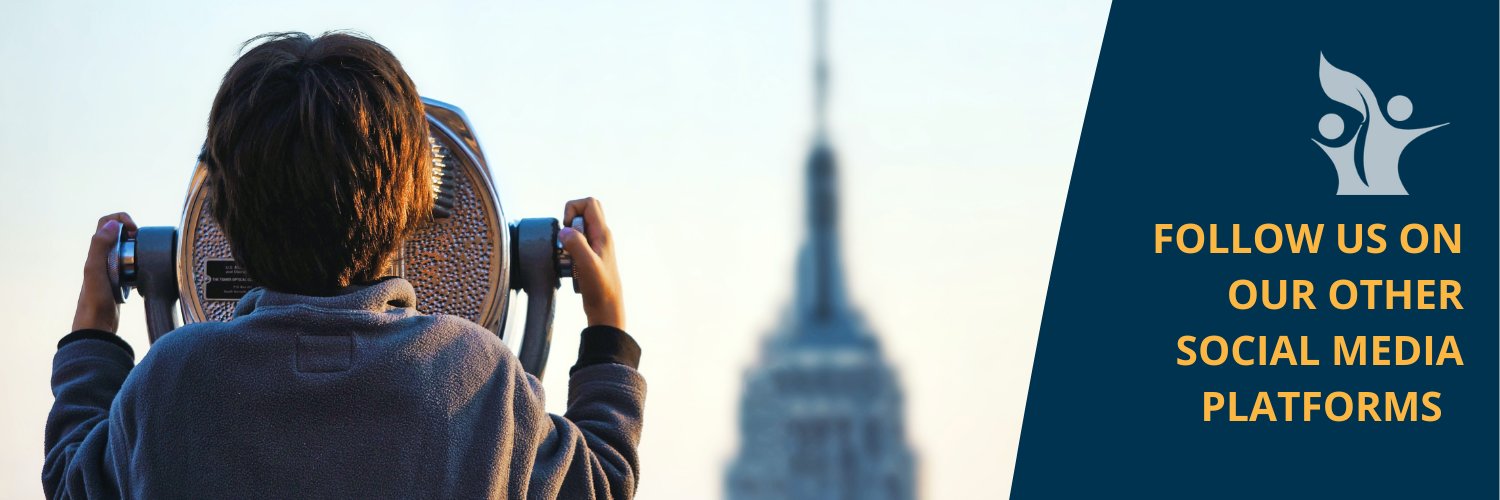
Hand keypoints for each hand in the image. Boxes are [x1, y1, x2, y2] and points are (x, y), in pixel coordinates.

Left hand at [73, 213, 135, 332]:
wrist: (97, 326)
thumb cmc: (95, 300)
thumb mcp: (95, 269)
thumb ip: (100, 245)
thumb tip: (113, 225)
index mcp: (96, 252)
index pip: (106, 222)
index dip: (121, 220)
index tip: (134, 232)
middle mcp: (102, 258)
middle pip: (119, 234)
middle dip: (133, 234)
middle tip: (142, 244)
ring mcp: (112, 270)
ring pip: (128, 250)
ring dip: (138, 251)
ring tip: (144, 260)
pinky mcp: (120, 282)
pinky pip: (133, 267)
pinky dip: (140, 267)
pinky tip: (142, 277)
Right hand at [558, 198, 624, 329]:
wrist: (606, 309)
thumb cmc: (600, 289)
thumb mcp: (587, 265)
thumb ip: (576, 244)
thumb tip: (564, 230)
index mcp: (603, 234)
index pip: (589, 203)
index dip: (573, 209)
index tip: (567, 228)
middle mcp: (601, 237)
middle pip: (585, 211)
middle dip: (569, 219)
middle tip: (566, 238)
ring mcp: (596, 246)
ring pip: (579, 228)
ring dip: (568, 237)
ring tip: (568, 256)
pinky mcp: (591, 256)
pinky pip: (577, 243)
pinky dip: (569, 249)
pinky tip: (569, 266)